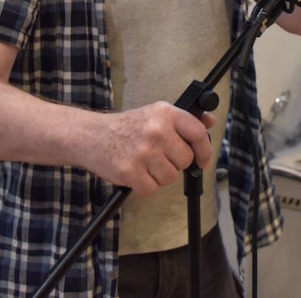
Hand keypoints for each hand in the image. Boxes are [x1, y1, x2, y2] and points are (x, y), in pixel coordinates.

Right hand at [84, 101, 215, 195]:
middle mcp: (156, 130)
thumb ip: (185, 120)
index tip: (203, 160)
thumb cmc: (126, 127)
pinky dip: (144, 185)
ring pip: (170, 177)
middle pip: (185, 160)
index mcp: (165, 113)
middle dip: (174, 163)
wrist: (90, 135)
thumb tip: (210, 121)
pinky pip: (152, 189)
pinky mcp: (130, 172)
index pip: (198, 133)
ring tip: (144, 163)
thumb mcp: (155, 114)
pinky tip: (135, 172)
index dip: (205, 151)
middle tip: (158, 156)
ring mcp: (143, 151)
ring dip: (159, 175)